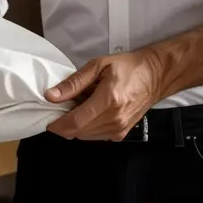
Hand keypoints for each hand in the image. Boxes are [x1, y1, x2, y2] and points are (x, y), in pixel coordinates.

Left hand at [44, 50, 165, 140]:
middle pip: (78, 132)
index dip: (57, 124)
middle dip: (66, 122)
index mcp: (108, 99)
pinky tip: (92, 112)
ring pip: (85, 136)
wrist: (154, 76)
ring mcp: (119, 129)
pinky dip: (88, 127)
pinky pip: (95, 136)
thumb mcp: (98, 66)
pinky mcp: (120, 134)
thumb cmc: (127, 67)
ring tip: (82, 106)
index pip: (75, 122)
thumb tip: (52, 96)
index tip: (48, 119)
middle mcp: (114, 118)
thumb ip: (74, 83)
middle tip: (66, 106)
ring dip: (77, 125)